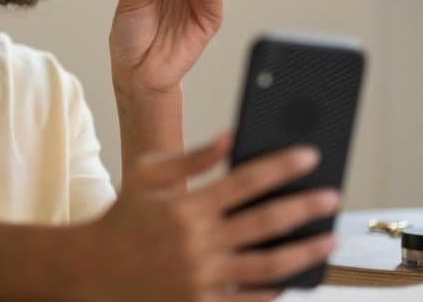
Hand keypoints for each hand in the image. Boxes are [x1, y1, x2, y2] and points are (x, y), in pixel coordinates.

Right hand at [74, 131, 337, 301]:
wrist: (90, 270)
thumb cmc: (122, 217)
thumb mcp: (147, 175)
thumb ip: (191, 157)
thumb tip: (231, 136)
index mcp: (186, 205)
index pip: (245, 180)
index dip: (281, 166)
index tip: (310, 155)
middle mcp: (197, 242)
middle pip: (265, 222)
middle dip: (305, 207)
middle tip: (332, 197)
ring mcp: (200, 277)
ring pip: (267, 266)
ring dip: (303, 252)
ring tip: (329, 240)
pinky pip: (247, 300)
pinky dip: (273, 291)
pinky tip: (293, 279)